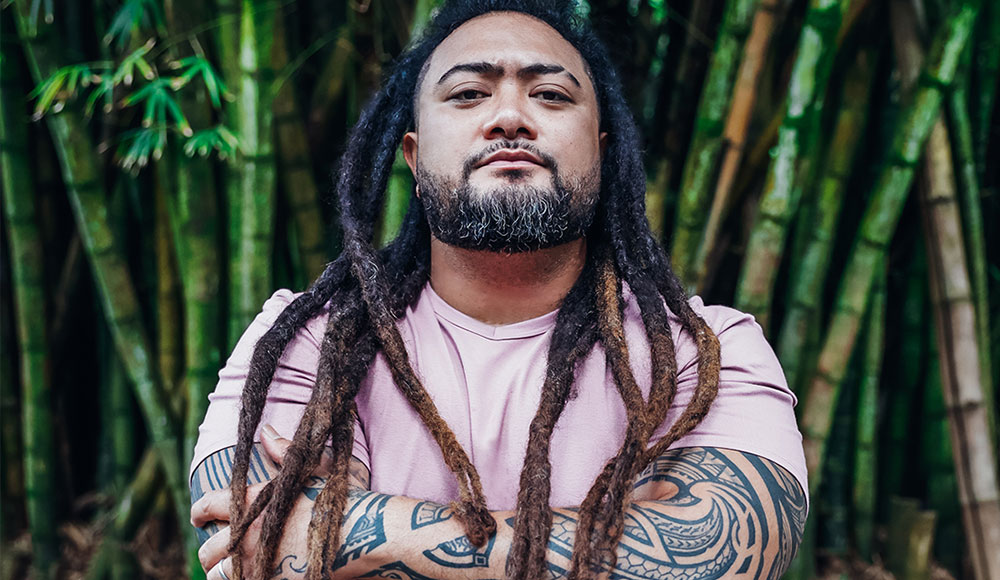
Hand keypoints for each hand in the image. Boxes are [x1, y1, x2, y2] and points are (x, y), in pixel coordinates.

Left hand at [190, 428, 332, 579]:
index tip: (197, 516)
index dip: (198, 511)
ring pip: (218, 576)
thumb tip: (265, 431)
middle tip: (214, 553)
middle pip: (208, 550)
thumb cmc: (341, 500)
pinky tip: (252, 577)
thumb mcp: (313, 471)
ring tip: (229, 572)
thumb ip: (283, 451)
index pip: (210, 505)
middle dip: (208, 552)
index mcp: (256, 502)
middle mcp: (251, 534)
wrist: (365, 534)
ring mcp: (260, 563)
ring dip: (221, 574)